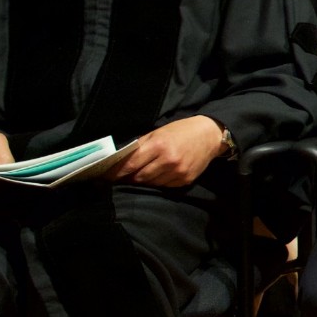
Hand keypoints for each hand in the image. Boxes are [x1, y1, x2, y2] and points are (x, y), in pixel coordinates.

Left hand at [110, 117, 227, 188]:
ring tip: (139, 176)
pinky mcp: (185, 180)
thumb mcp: (158, 133)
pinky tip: (157, 175)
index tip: (105, 176)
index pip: (131, 165)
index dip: (116, 173)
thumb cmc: (180, 131)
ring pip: (151, 184)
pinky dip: (157, 182)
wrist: (210, 135)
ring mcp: (178, 172)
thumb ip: (140, 146)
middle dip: (128, 178)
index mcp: (159, 146)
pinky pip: (164, 186)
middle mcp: (168, 161)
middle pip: (139, 178)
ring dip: (143, 181)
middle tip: (121, 177)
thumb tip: (120, 160)